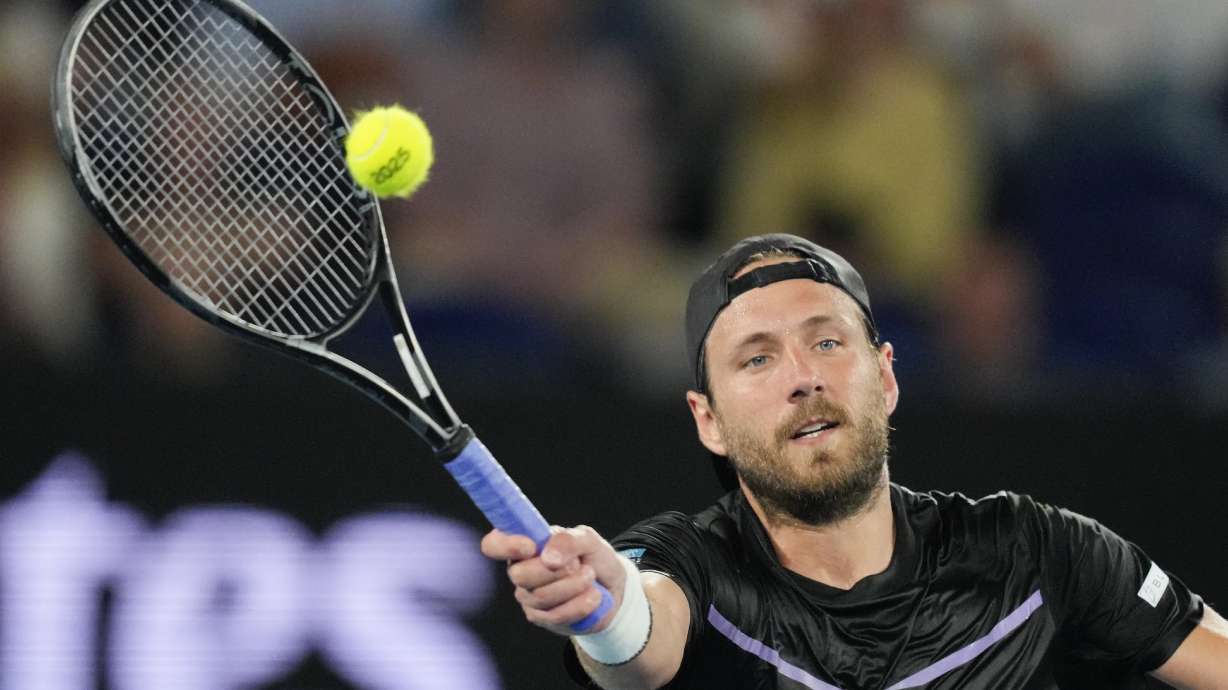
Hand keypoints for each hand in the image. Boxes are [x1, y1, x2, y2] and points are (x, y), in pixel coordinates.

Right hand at [481, 525, 625, 636]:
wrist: (613, 588)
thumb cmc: (593, 557)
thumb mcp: (588, 540)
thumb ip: (568, 540)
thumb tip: (548, 558)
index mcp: (524, 543)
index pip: (494, 545)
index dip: (505, 546)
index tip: (529, 547)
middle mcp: (519, 570)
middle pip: (520, 575)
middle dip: (556, 570)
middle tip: (578, 564)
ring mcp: (527, 596)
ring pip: (541, 596)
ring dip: (574, 586)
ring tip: (590, 577)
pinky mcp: (541, 618)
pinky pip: (556, 615)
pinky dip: (581, 604)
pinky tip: (593, 596)